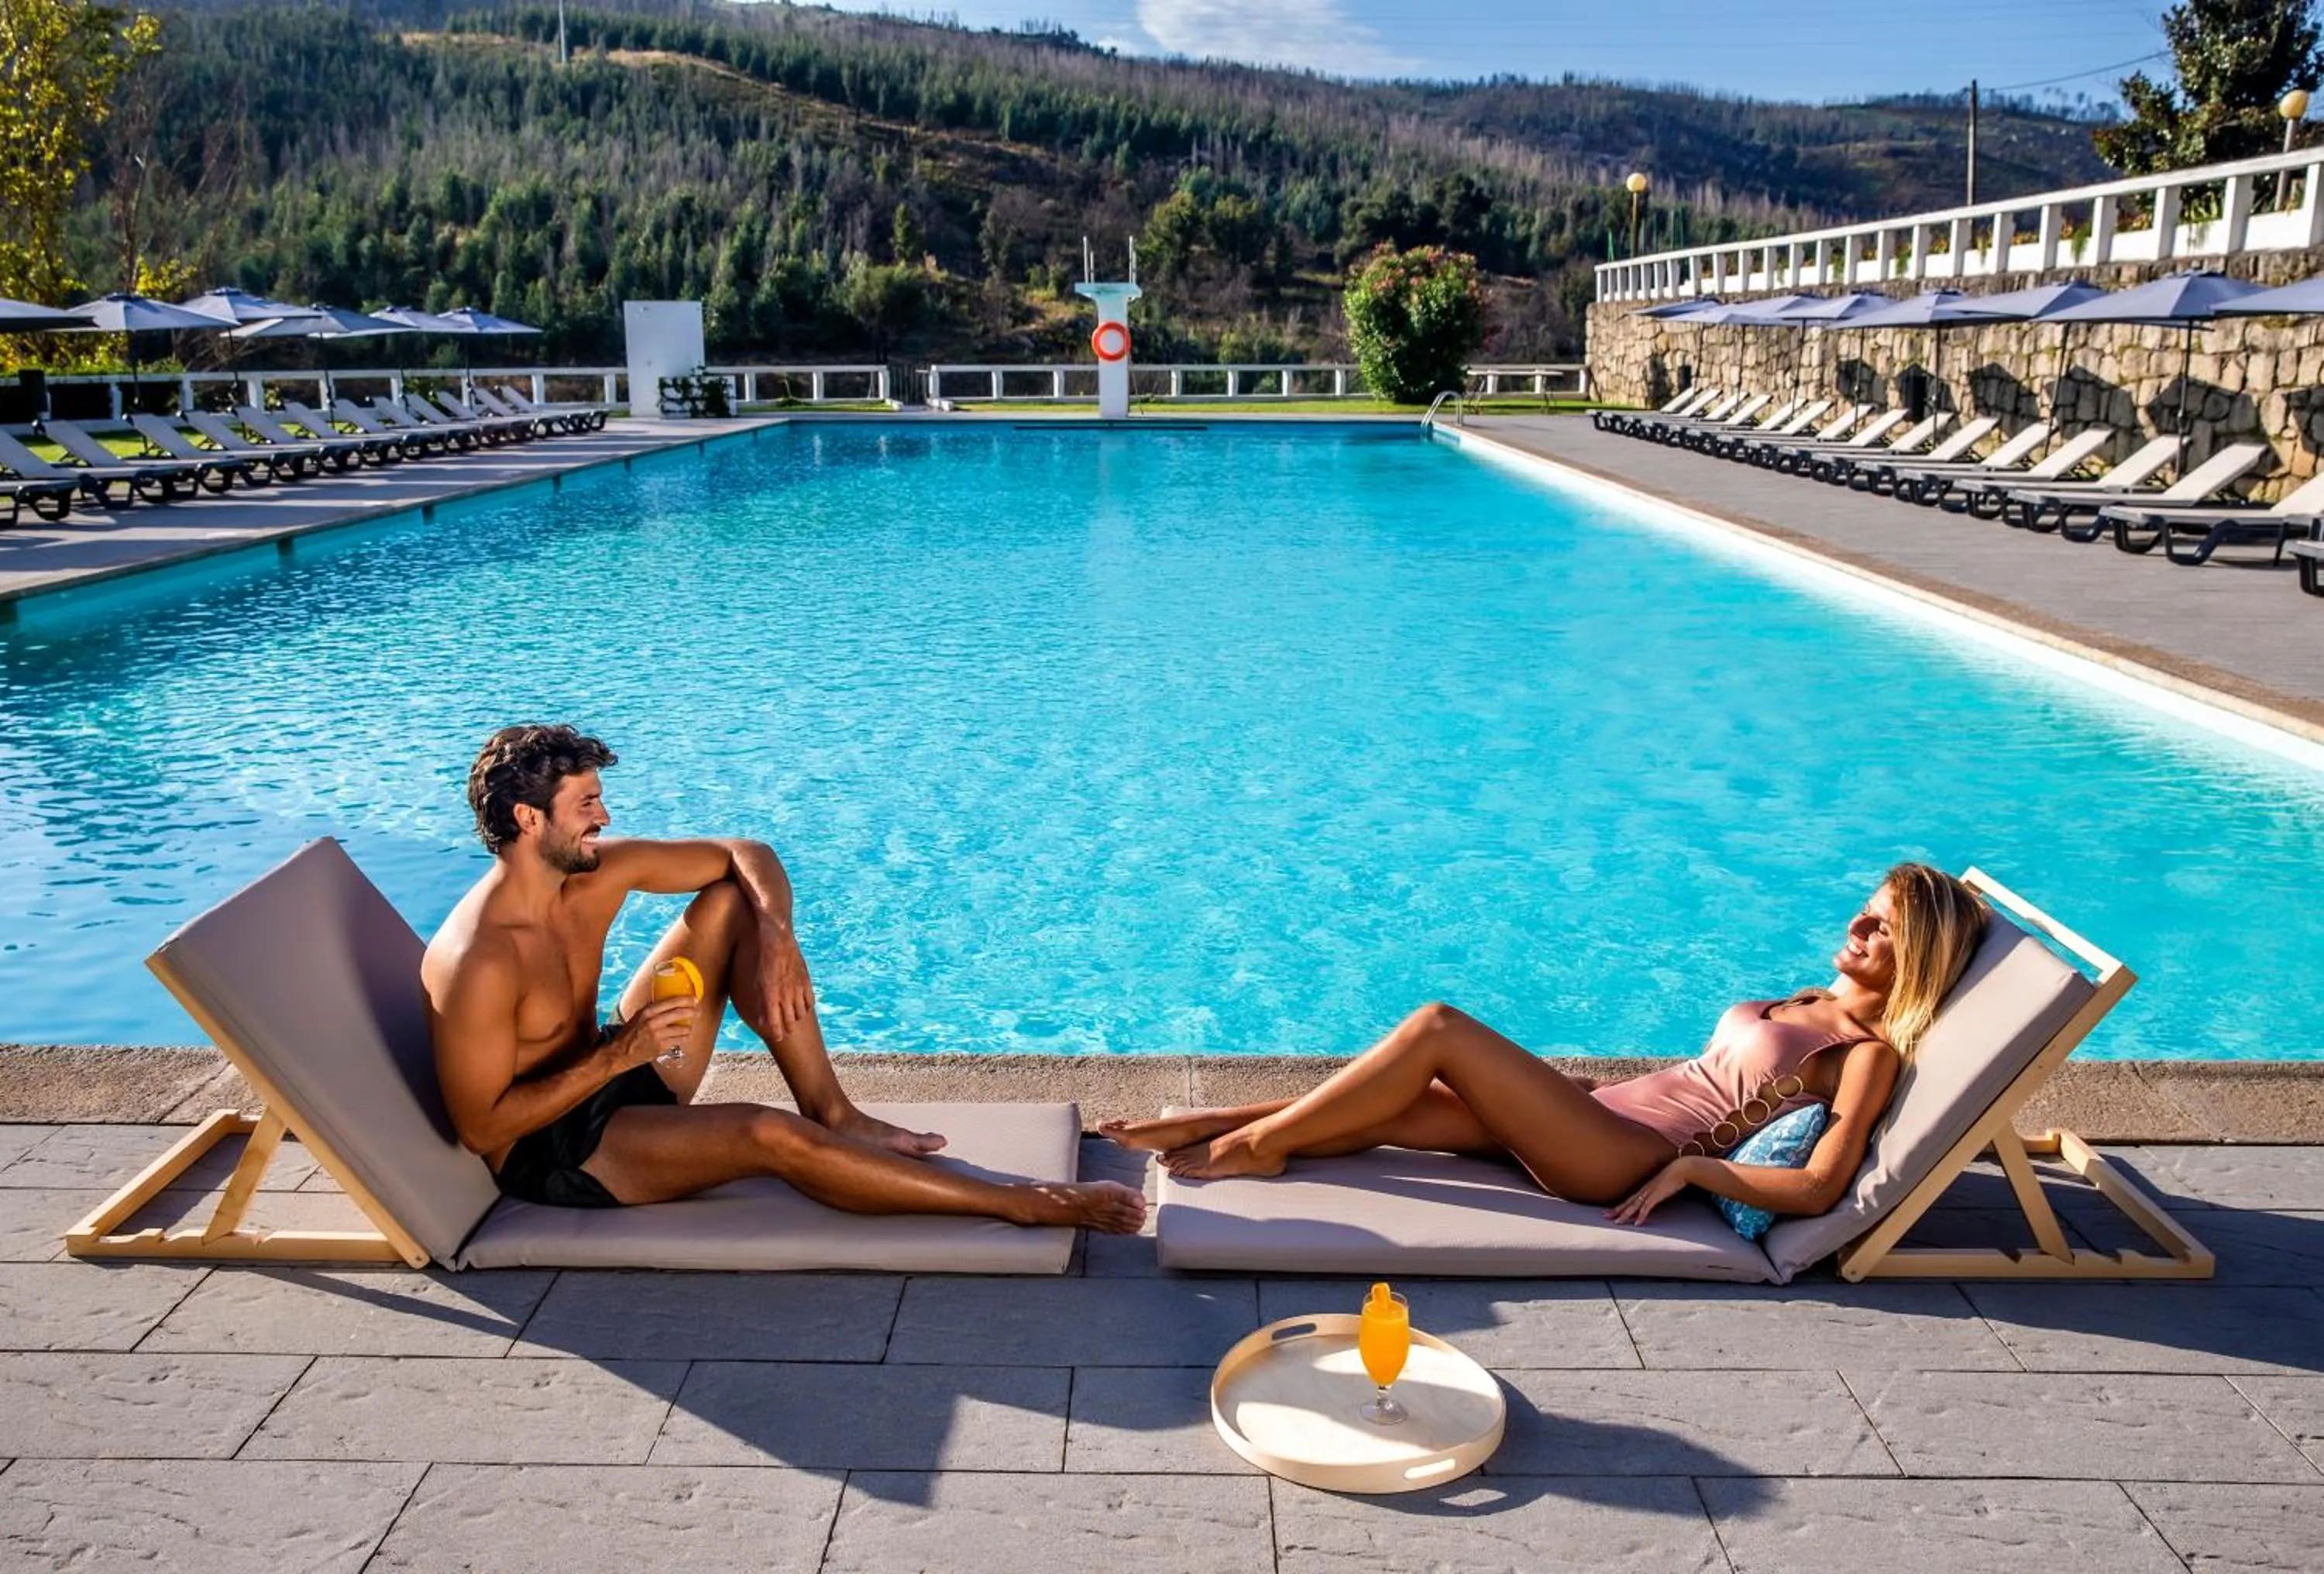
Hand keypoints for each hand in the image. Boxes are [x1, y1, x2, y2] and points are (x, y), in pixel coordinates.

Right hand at [612, 997, 695, 1066]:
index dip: (685, 1000)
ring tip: (688, 1027)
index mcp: (647, 1012)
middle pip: (680, 1014)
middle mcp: (653, 1022)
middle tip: (697, 1012)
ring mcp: (658, 1036)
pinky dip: (683, 1037)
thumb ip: (652, 1009)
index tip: (694, 999)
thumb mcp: (638, 1016)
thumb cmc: (629, 1033)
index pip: (671, 1002)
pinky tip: (683, 1036)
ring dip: (688, 1028)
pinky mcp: (661, 1047)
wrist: (621, 1053)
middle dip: (692, 1012)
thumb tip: (667, 1001)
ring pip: (683, 1029)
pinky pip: (679, 1040)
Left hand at [759, 926, 814, 1040]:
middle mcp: (785, 995)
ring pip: (801, 1012)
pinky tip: (802, 1006)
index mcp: (771, 996)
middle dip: (787, 1029)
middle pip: (790, 1021)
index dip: (777, 1033)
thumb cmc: (760, 958)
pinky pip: (810, 1000)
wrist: (776, 938)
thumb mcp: (755, 981)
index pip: (775, 1022)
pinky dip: (806, 1006)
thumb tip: (761, 1019)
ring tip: (793, 1019)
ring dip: (796, 1018)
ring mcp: (797, 988)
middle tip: (785, 1032)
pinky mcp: (805, 980)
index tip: (777, 1038)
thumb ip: (759, 1002)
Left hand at [1605, 1157, 1700, 1226]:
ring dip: (1625, 1215)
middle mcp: (1644, 1190)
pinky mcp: (1656, 1196)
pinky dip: (1642, 1216)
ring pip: (1633, 1206)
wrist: (1681, 1169)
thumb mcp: (1663, 1186)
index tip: (1610, 1211)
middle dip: (1615, 1210)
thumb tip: (1657, 1196)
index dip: (1620, 1206)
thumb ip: (1659, 1191)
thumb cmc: (1674, 1176)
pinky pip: (1647, 1208)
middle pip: (1627, 1202)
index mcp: (1645, 1189)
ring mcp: (1649, 1193)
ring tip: (1617, 1222)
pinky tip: (1637, 1224)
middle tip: (1603, 1216)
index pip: (1629, 1199)